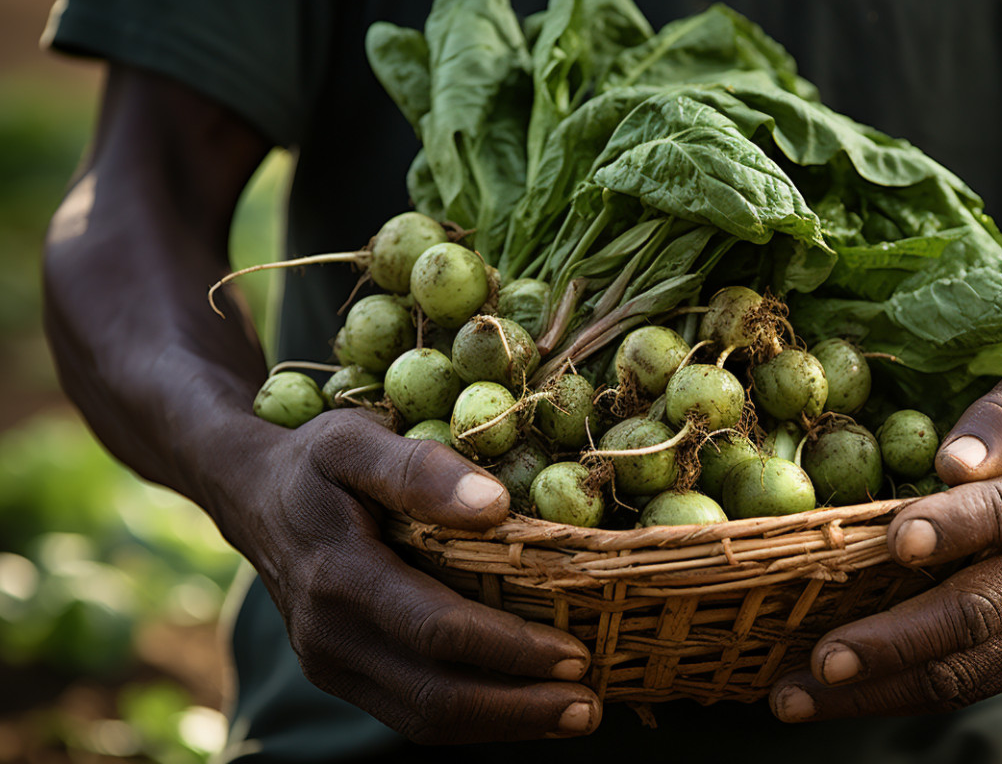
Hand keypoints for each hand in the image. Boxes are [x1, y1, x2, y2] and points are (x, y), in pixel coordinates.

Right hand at [237, 409, 601, 742]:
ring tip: (573, 715)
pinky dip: (474, 717)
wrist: (249, 495)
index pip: (436, 631)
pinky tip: (525, 705)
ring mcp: (331, 665)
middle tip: (589, 707)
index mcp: (338, 577)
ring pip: (423, 719)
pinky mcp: (342, 675)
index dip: (509, 649)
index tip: (576, 653)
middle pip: (434, 696)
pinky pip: (410, 712)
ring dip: (503, 725)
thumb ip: (418, 468)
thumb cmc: (314, 461)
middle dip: (519, 710)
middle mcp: (329, 636)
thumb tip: (494, 506)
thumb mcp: (355, 440)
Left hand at [769, 361, 1001, 720]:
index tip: (895, 541)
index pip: (1000, 516)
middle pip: (973, 615)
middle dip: (893, 642)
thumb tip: (954, 462)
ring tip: (798, 698)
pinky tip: (837, 699)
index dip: (950, 529)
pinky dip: (899, 697)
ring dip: (877, 692)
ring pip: (963, 671)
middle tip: (822, 658)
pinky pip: (969, 686)